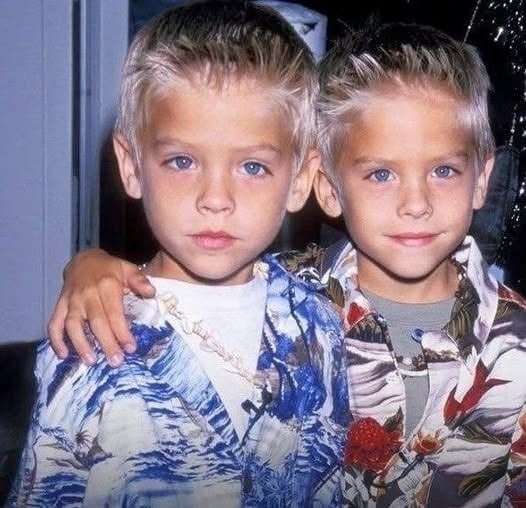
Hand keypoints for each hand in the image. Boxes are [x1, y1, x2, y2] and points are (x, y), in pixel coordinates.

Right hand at [47, 249, 154, 366]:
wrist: (83, 259)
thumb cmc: (110, 269)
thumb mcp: (128, 269)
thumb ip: (140, 281)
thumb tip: (151, 293)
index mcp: (107, 285)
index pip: (114, 312)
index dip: (121, 331)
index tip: (130, 348)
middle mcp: (87, 294)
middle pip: (96, 321)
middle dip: (105, 343)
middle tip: (115, 361)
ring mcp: (71, 300)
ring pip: (72, 325)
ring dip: (80, 344)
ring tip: (90, 361)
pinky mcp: (60, 305)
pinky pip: (54, 323)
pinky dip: (56, 339)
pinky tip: (63, 354)